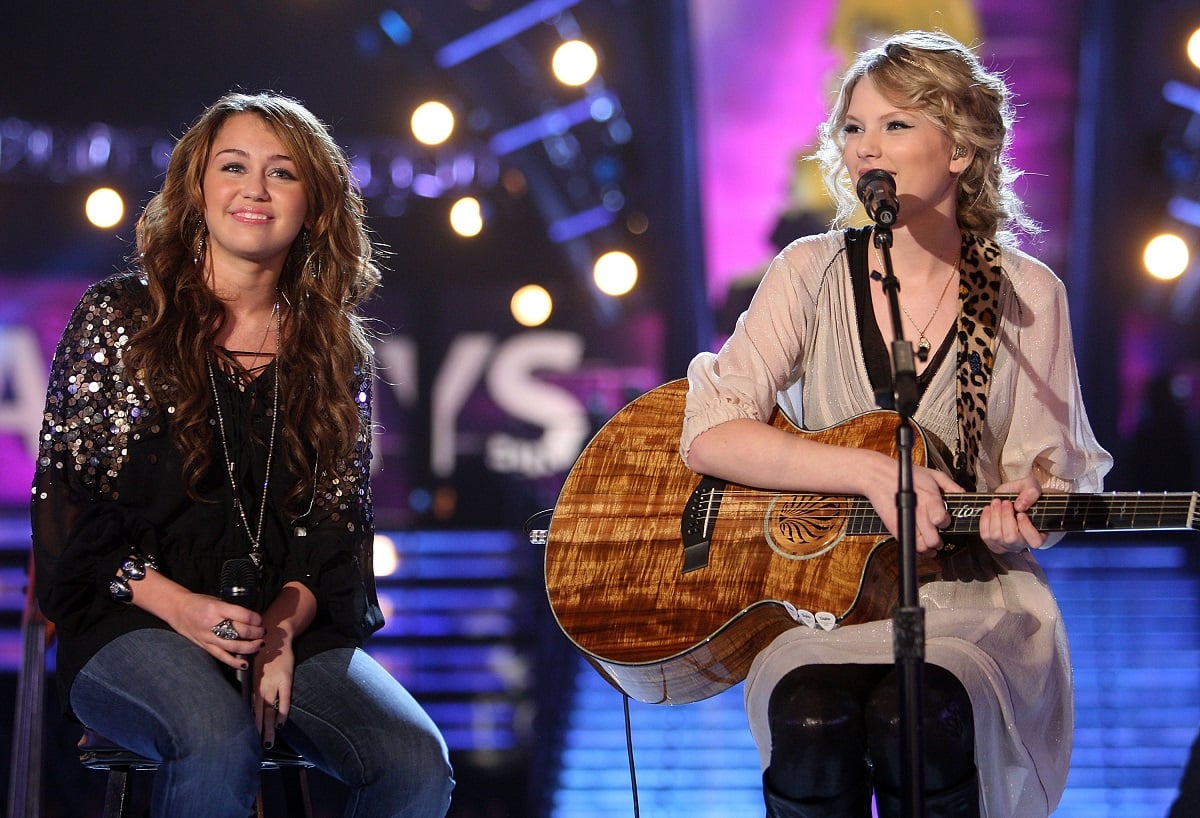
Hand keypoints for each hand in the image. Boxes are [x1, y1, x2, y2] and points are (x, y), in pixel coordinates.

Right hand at [169, 590, 264, 670]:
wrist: (178, 609)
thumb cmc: (199, 603)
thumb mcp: (217, 600)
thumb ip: (232, 610)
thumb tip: (252, 619)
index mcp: (217, 608)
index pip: (243, 615)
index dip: (256, 619)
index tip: (260, 620)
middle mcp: (212, 623)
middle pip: (240, 631)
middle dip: (256, 633)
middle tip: (262, 632)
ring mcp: (208, 637)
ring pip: (233, 646)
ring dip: (250, 647)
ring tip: (259, 644)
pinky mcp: (204, 646)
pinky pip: (221, 656)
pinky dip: (234, 662)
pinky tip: (245, 664)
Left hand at [254, 632, 294, 748]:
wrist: (275, 634)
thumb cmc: (259, 650)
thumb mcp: (249, 665)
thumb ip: (247, 681)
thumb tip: (240, 698)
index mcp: (250, 684)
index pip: (247, 709)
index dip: (247, 723)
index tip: (243, 738)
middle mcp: (260, 686)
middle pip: (257, 714)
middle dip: (256, 731)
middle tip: (254, 748)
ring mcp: (273, 684)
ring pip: (270, 711)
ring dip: (269, 728)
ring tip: (267, 743)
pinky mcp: (285, 679)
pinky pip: (284, 700)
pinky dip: (282, 712)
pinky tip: (280, 724)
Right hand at [865, 458, 961, 553]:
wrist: (879, 477)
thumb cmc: (906, 475)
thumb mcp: (934, 474)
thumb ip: (951, 486)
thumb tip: (964, 495)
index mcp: (929, 498)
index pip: (942, 520)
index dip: (945, 522)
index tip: (943, 519)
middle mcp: (918, 512)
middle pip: (934, 539)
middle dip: (939, 539)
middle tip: (938, 533)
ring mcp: (906, 522)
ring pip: (923, 547)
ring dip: (929, 546)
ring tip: (930, 539)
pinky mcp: (896, 528)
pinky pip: (910, 546)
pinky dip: (918, 548)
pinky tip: (921, 542)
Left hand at [980, 474, 1045, 552]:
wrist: (1012, 497)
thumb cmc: (1025, 494)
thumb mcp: (1032, 486)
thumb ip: (1031, 492)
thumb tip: (1020, 506)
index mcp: (1039, 533)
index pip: (1035, 541)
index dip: (1026, 527)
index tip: (1020, 513)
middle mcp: (1023, 543)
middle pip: (1011, 538)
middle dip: (1006, 517)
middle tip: (1005, 502)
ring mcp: (1007, 545)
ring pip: (997, 536)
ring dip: (994, 516)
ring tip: (996, 503)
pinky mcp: (993, 542)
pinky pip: (985, 535)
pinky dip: (985, 520)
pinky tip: (988, 508)